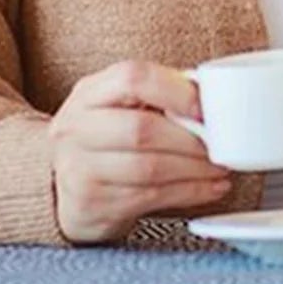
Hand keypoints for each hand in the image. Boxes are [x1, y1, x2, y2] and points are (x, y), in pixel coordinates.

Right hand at [50, 60, 231, 243]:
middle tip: (220, 145)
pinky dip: (188, 193)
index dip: (174, 90)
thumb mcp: (119, 105)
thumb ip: (158, 94)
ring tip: (219, 168)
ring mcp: (78, 170)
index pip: (132, 78)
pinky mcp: (90, 205)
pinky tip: (208, 188)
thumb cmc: (105, 137)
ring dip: (195, 170)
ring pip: (149, 169)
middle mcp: (76, 129)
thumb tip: (211, 95)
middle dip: (190, 140)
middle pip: (142, 130)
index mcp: (89, 93)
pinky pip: (149, 198)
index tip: (204, 107)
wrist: (63, 185)